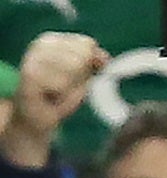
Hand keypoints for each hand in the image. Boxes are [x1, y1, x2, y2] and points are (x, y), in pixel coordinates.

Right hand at [5, 33, 104, 164]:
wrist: (37, 118)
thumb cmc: (60, 96)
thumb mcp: (82, 77)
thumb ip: (94, 63)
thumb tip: (106, 57)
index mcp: (53, 40)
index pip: (87, 44)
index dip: (94, 63)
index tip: (83, 77)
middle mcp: (40, 45)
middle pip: (82, 55)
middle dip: (81, 76)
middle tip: (66, 87)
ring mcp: (33, 58)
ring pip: (74, 66)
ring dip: (71, 86)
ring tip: (58, 92)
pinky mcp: (30, 76)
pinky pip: (62, 83)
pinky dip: (62, 95)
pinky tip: (51, 97)